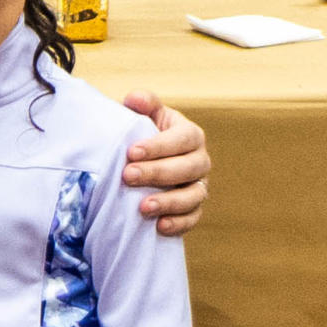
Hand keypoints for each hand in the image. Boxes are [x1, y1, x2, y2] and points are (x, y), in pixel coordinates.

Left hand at [119, 91, 210, 237]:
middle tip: (127, 176)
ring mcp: (199, 185)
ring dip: (169, 202)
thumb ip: (142, 104)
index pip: (181, 139)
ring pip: (194, 195)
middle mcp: (199, 160)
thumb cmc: (143, 135)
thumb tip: (134, 99)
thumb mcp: (144, 116)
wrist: (144, 162)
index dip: (158, 146)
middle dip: (157, 173)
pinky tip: (159, 226)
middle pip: (188, 168)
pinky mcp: (193, 208)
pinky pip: (193, 218)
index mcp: (190, 134)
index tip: (131, 152)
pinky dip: (178, 223)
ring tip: (143, 207)